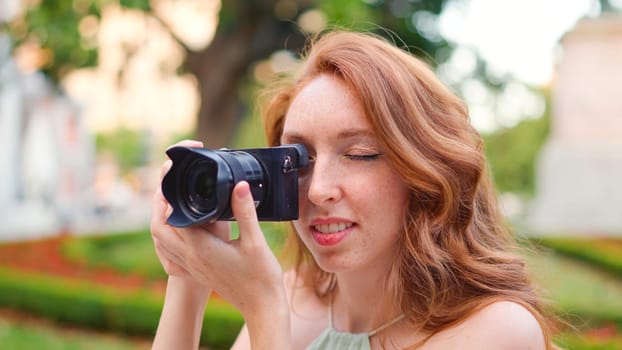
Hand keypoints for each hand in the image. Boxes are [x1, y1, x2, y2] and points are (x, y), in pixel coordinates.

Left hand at [150, 141, 284, 315]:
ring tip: (174, 201)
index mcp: (200, 247)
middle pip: (158, 227)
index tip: (178, 174)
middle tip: (171, 185)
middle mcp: (190, 257)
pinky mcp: (196, 271)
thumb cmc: (261, 277)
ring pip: (161, 241)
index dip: (172, 191)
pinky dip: (169, 237)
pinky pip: (171, 253)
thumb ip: (245, 212)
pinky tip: (183, 229)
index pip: (173, 214)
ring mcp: (191, 266)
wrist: (262, 307)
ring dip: (161, 220)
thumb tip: (239, 184)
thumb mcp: (256, 241)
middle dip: (159, 204)